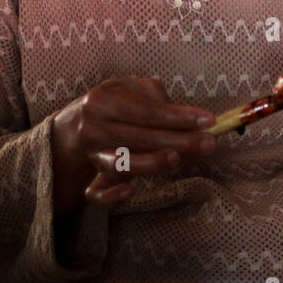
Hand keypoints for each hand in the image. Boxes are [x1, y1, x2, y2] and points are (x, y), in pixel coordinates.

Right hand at [50, 76, 216, 213]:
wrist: (73, 126)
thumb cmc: (112, 103)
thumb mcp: (127, 87)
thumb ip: (153, 94)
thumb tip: (180, 113)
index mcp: (102, 101)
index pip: (147, 111)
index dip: (179, 117)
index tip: (209, 120)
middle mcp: (93, 128)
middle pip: (139, 138)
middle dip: (178, 141)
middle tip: (209, 144)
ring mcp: (89, 155)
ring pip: (119, 164)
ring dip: (150, 163)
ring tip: (178, 159)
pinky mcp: (88, 179)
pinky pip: (96, 193)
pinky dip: (111, 196)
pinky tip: (130, 191)